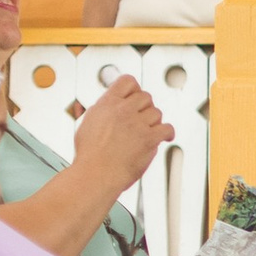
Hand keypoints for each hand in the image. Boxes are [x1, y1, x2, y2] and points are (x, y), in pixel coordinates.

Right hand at [71, 74, 173, 190]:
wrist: (95, 174)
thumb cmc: (89, 155)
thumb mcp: (88, 122)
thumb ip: (103, 110)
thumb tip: (110, 103)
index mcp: (107, 104)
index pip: (128, 81)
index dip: (134, 89)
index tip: (135, 96)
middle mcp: (123, 110)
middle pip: (146, 97)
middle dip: (145, 108)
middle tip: (142, 118)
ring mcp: (137, 124)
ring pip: (157, 113)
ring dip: (154, 122)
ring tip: (147, 131)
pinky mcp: (149, 139)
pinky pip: (167, 128)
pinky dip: (167, 133)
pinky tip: (164, 137)